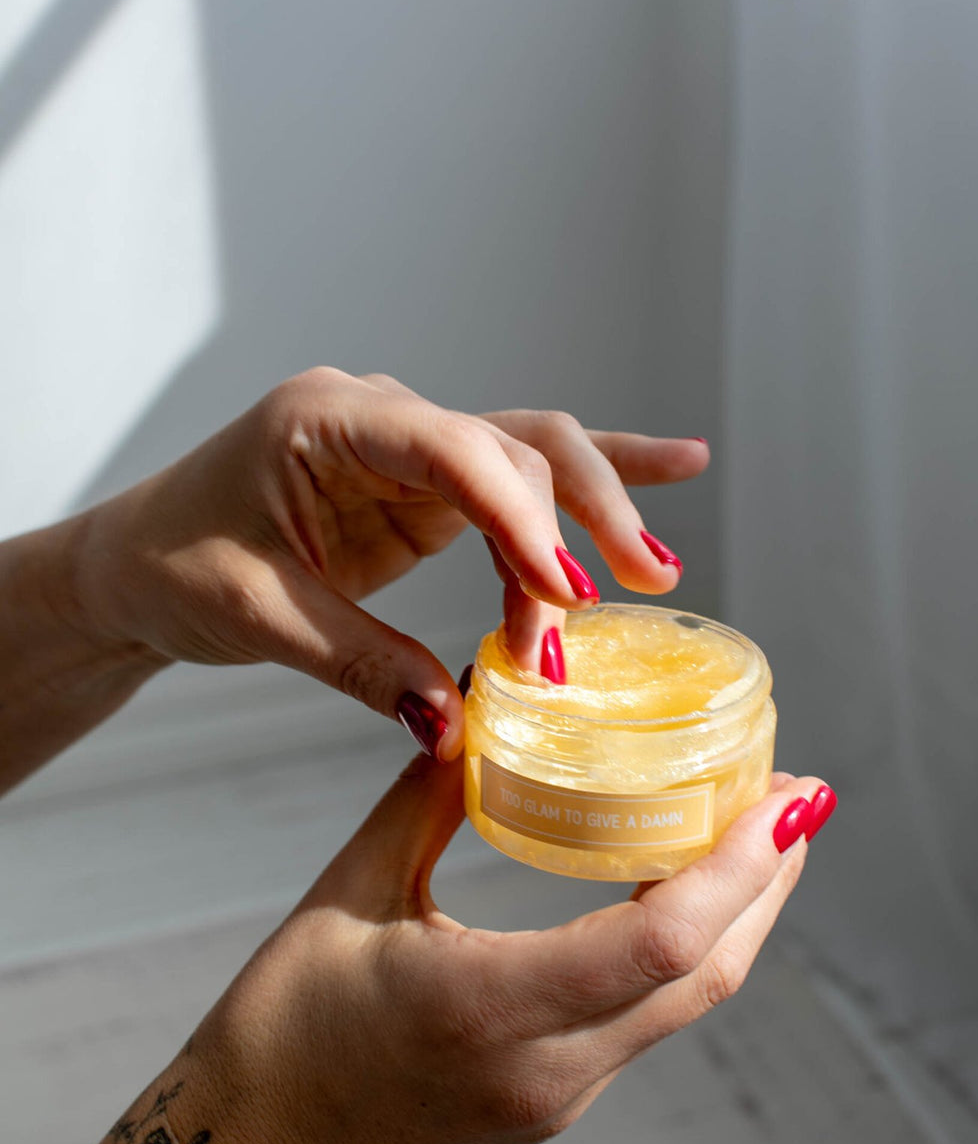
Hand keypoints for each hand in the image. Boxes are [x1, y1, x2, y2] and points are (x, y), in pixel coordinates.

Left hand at [74, 369, 707, 757]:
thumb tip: (455, 725)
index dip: (519, 518)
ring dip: (596, 514)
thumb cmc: (175, 568)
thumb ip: (359, 661)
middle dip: (576, 522)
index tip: (565, 596)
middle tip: (628, 598)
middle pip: (511, 446)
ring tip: (659, 576)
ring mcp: (409, 449)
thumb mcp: (257, 618)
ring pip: (529, 459)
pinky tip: (676, 467)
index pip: (450, 450)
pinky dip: (593, 480)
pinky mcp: (425, 488)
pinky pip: (518, 478)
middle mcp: (381, 418)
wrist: (135, 562)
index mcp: (325, 420)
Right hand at [170, 761, 830, 1143]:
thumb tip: (480, 704)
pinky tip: (681, 895)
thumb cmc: (278, 1029)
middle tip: (794, 792)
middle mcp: (546, 1068)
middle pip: (706, 974)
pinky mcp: (551, 1104)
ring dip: (739, 917)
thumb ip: (425, 797)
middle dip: (768, 880)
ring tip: (756, 832)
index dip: (743, 867)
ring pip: (687, 1002)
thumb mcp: (347, 893)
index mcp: (490, 1009)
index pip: (662, 943)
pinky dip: (686, 952)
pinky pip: (647, 1020)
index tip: (790, 795)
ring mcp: (557, 1097)